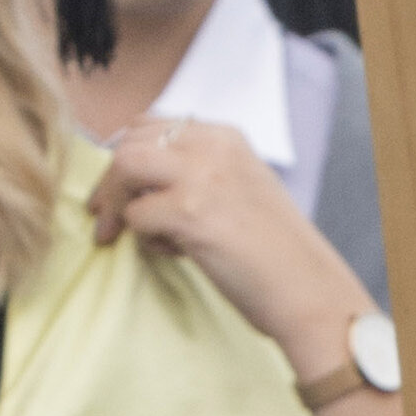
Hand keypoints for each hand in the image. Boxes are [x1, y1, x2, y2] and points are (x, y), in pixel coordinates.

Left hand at [85, 111, 365, 375]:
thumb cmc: (277, 253)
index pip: (152, 125)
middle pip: (131, 140)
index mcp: (227, 137)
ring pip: (125, 166)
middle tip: (105, 217)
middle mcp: (214, 146)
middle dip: (112, 180)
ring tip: (132, 235)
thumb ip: (202, 173)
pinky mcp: (190, 212)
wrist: (309, 290)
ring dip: (119, 203)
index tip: (121, 191)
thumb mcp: (243, 189)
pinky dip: (144, 239)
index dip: (127, 157)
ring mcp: (202, 175)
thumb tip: (144, 183)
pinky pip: (136, 216)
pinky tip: (176, 254)